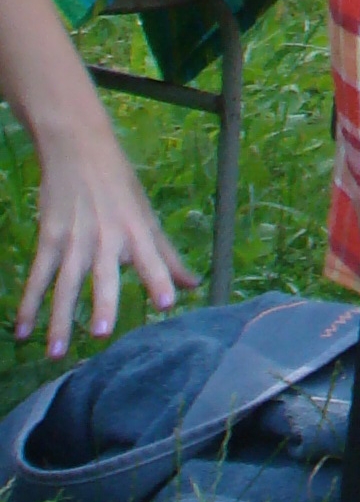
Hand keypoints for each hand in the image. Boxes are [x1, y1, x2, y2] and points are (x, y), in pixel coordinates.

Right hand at [17, 107, 193, 357]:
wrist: (78, 148)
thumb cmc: (120, 185)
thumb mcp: (146, 216)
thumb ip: (167, 255)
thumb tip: (194, 285)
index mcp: (137, 230)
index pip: (153, 258)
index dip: (160, 279)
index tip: (168, 303)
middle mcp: (107, 237)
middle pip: (104, 275)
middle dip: (103, 303)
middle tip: (101, 333)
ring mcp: (75, 239)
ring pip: (65, 284)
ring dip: (58, 319)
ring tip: (56, 353)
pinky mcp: (49, 238)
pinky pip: (38, 277)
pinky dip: (28, 305)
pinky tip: (23, 332)